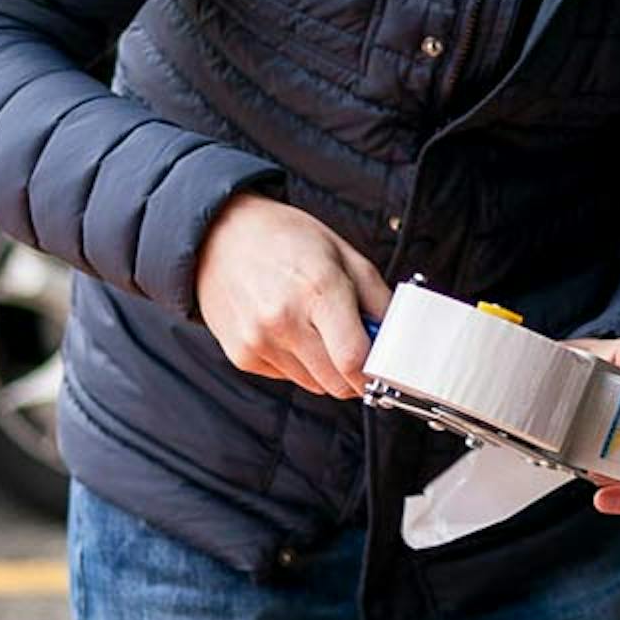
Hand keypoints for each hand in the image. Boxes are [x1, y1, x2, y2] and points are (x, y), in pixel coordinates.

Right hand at [195, 194, 390, 397]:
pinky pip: (287, 378)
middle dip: (354, 373)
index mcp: (318, 289)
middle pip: (337, 383)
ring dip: (325, 367)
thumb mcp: (344, 254)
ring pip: (314, 385)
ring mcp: (259, 341)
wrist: (221, 234)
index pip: (354, 360)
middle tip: (354, 346)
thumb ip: (379, 300)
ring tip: (313, 327)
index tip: (383, 370)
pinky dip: (296, 363)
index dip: (375, 373)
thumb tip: (398, 340)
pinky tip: (287, 329)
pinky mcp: (242, 355)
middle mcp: (284, 320)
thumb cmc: (285, 239)